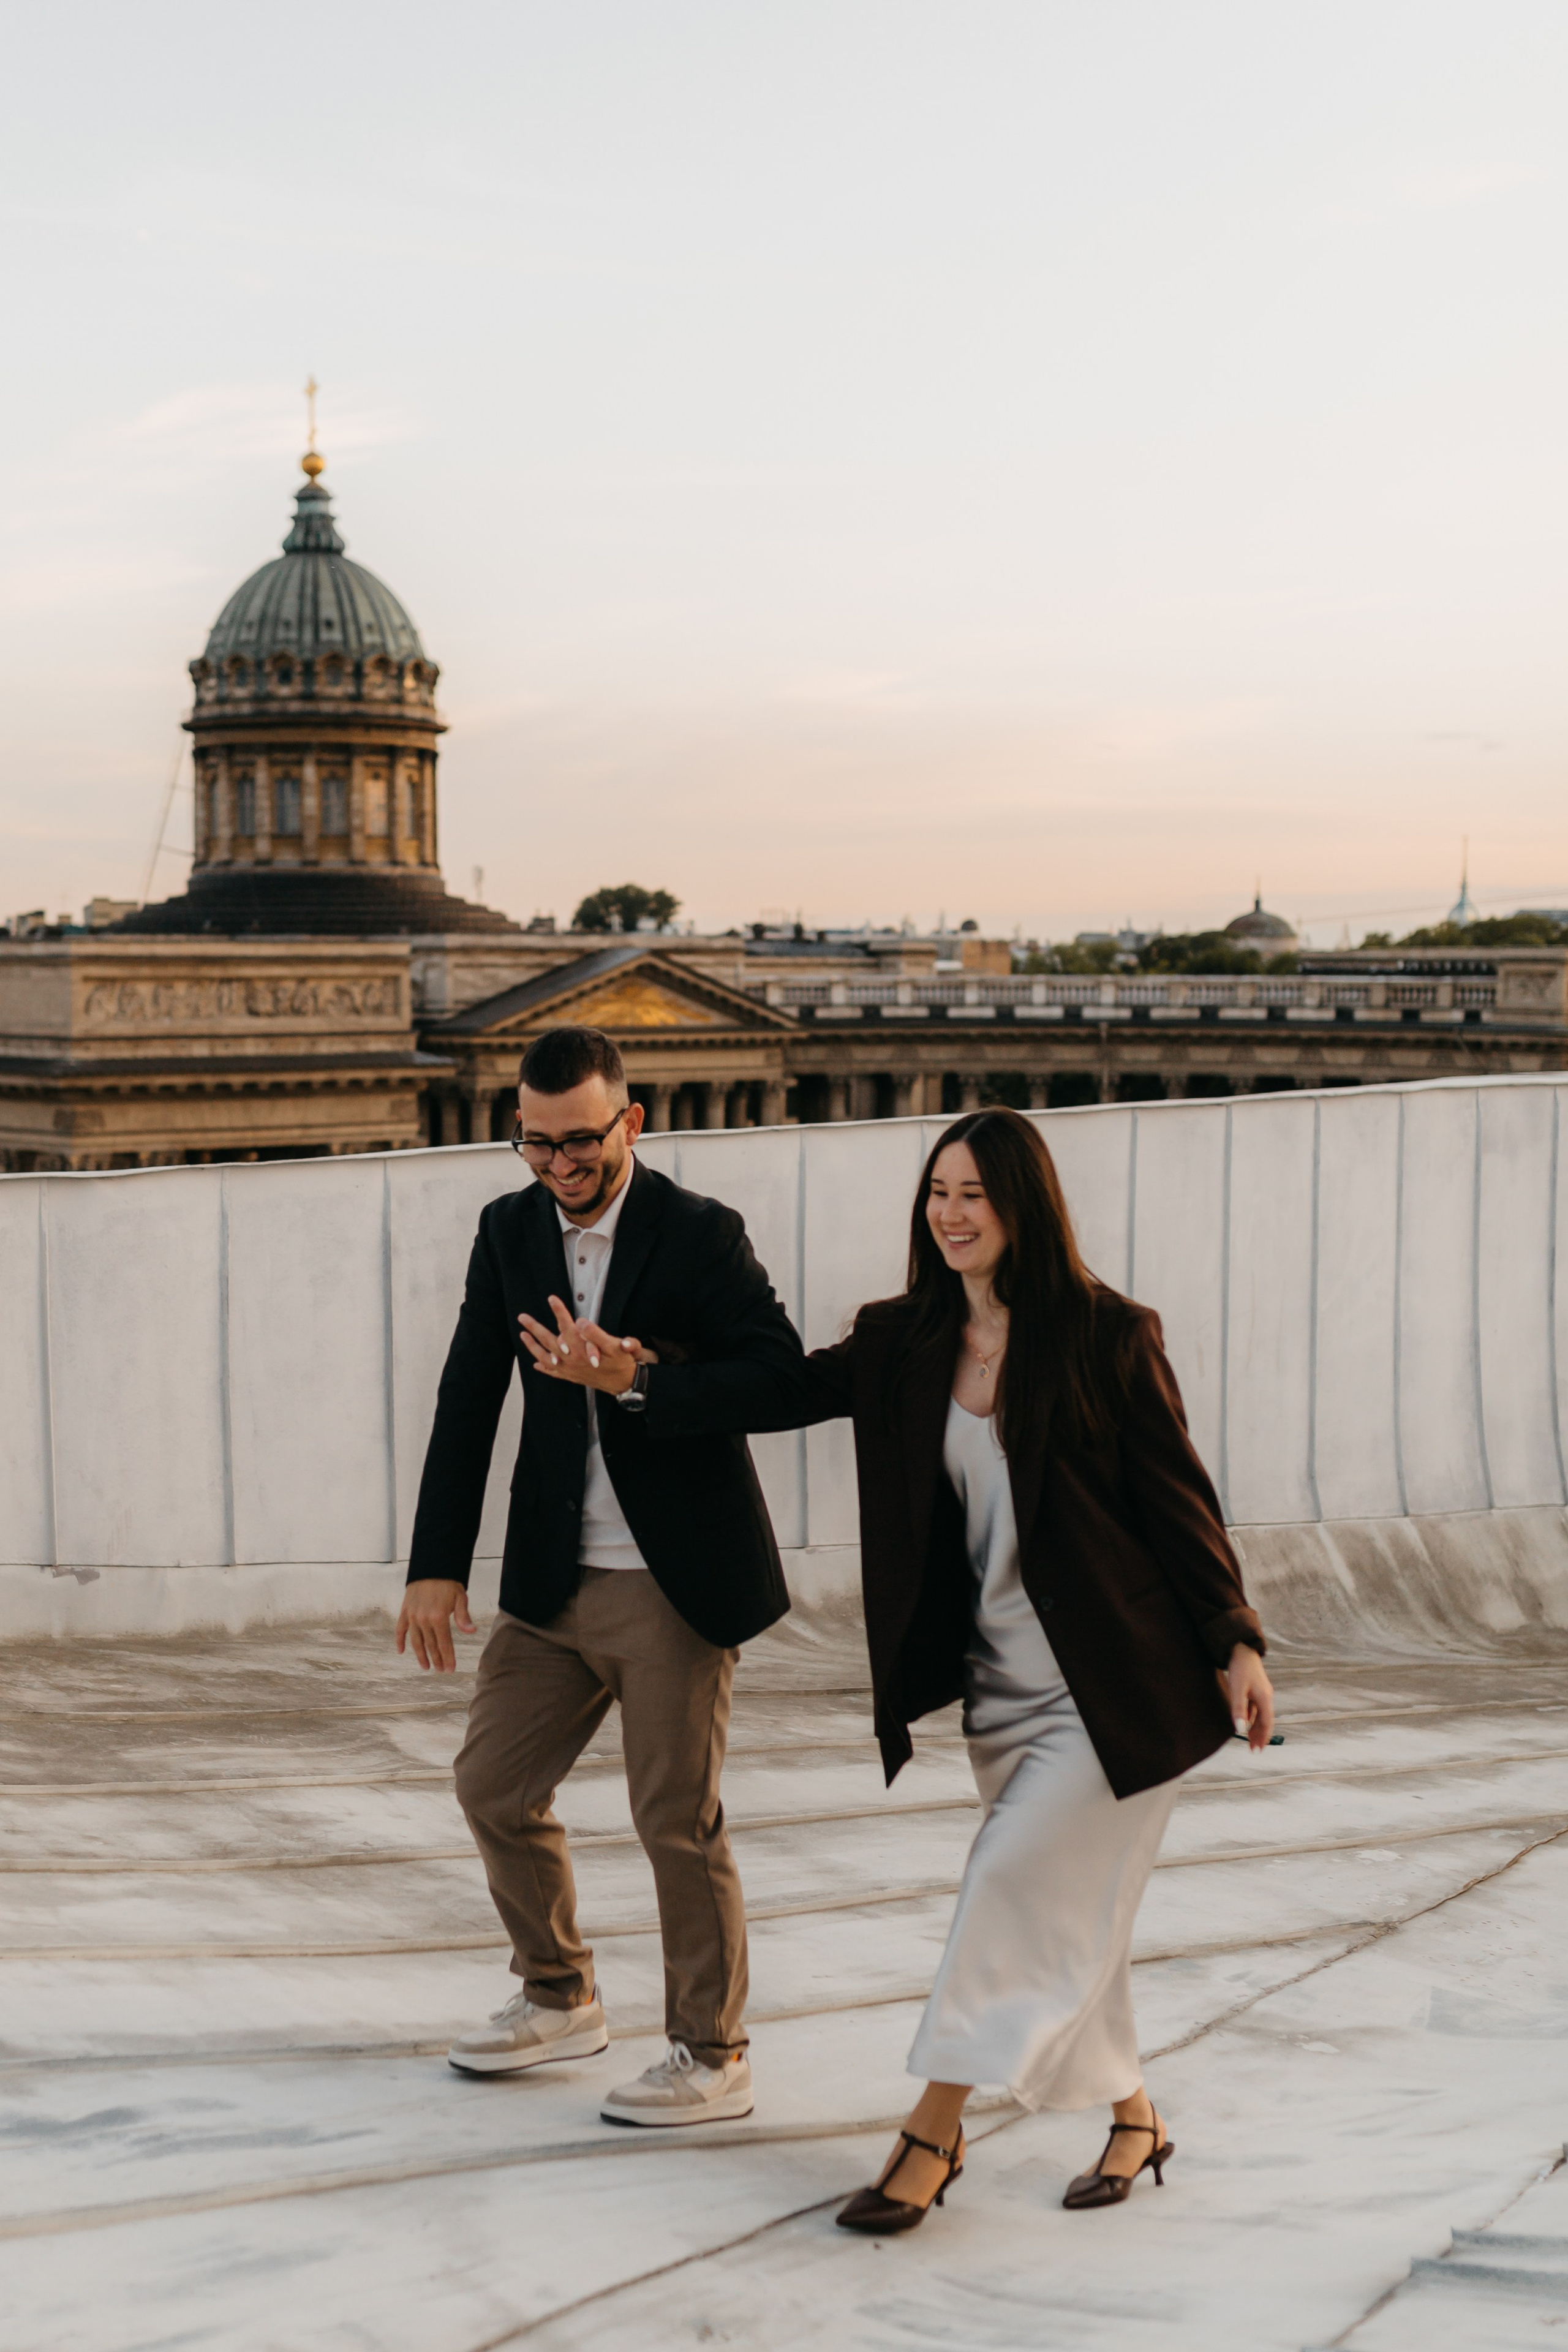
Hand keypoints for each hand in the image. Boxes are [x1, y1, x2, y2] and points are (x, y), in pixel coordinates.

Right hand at [396, 1579, 474, 1672]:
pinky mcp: (405, 1611)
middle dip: (436, 1659)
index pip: (444, 1643)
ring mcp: (412, 1616)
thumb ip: (463, 1617)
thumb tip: (471, 1631)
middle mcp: (423, 1619)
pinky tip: (401, 1651)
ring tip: (425, 1666)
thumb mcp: (460, 1598)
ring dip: (420, 1655)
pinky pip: (400, 1629)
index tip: (450, 1669)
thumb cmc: (448, 1583)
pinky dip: (400, 1640)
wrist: (432, 1566)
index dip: (448, 1657)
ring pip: (415, 1641)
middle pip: (430, 1645)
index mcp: (439, 1617)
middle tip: (441, 1670)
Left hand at [519, 1296, 657, 1393]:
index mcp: (582, 1350)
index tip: (551, 1298)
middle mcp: (572, 1360)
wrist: (625, 1384)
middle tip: (522, 1317)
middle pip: (548, 1341)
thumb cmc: (622, 1363)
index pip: (567, 1327)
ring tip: (522, 1335)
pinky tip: (536, 1364)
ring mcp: (569, 1370)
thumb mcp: (616, 1346)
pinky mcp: (572, 1377)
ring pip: (545, 1357)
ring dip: (533, 1346)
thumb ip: (597, 1334)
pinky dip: (544, 1368)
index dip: (559, 1312)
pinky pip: (553, 1372)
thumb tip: (580, 1322)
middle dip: (534, 1328)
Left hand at [1226, 1644, 1274, 1749]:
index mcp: (1265, 1698)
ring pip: (1260, 1714)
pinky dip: (1251, 1717)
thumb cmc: (1240, 1668)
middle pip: (1264, 1720)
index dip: (1263, 1738)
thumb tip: (1240, 1730)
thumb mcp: (1237, 1690)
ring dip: (1255, 1727)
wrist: (1241, 1648)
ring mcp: (1262, 1692)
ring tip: (1250, 1739)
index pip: (1267, 1723)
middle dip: (1259, 1735)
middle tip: (1254, 1749)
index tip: (1258, 1750)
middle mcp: (1266, 1696)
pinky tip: (1246, 1721)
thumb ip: (1238, 1710)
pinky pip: (1255, 1707)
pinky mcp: (1256, 1688)